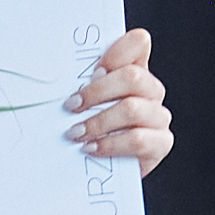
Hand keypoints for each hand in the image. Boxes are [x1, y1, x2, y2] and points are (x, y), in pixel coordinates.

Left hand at [68, 29, 171, 172]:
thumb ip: (81, 84)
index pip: (138, 43)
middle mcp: (150, 90)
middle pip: (132, 77)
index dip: (117, 51)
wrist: (103, 170)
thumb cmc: (89, 130)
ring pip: (132, 109)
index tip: (93, 69)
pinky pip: (137, 139)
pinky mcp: (161, 142)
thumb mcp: (83, 103)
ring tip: (76, 133)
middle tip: (72, 105)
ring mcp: (158, 116)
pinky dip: (110, 143)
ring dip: (98, 121)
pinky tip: (92, 148)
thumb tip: (54, 72)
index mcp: (134, 71)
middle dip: (97, 91)